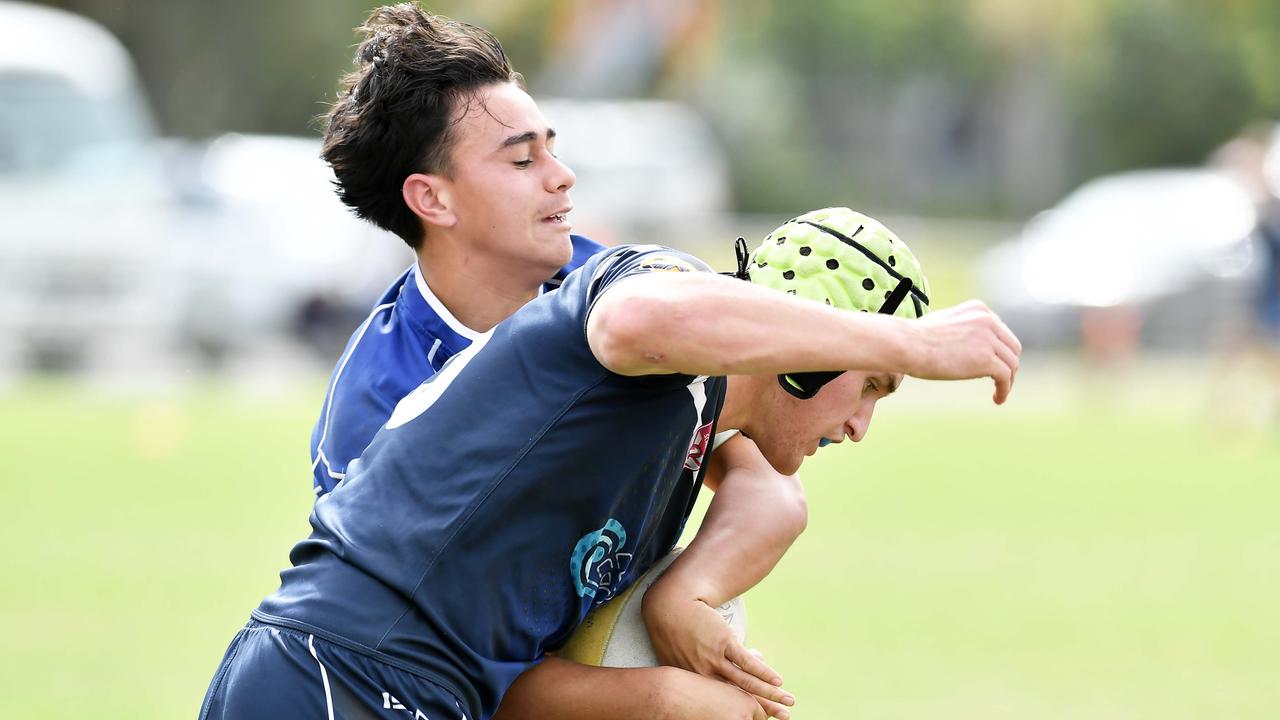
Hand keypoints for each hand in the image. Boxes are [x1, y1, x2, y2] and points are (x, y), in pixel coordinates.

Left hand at [644, 592, 793, 718]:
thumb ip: (707, 670)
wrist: (670, 606)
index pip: (724, 704)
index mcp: (694, 684)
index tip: (763, 719)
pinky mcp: (723, 642)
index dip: (746, 711)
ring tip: (788, 701)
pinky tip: (777, 680)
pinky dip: (764, 672)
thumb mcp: (685, 657)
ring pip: (747, 683)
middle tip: (784, 718)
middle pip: (739, 698)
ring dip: (771, 693)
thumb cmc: (677, 631)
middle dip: (764, 708)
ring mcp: (714, 660)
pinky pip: (747, 662)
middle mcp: (704, 676)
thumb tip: (736, 668)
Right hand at [906, 299, 1022, 403]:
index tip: (994, 365)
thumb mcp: (942, 321)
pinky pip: (1005, 377)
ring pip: (1012, 363)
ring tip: (999, 393)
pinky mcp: (987, 360)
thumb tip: (962, 343)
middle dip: (1009, 364)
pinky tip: (997, 399)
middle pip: (1012, 346)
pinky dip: (1004, 390)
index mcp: (978, 309)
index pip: (1001, 331)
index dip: (1000, 350)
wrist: (908, 345)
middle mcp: (988, 320)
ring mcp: (989, 339)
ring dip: (1008, 380)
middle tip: (1001, 381)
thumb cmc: (914, 337)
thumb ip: (959, 327)